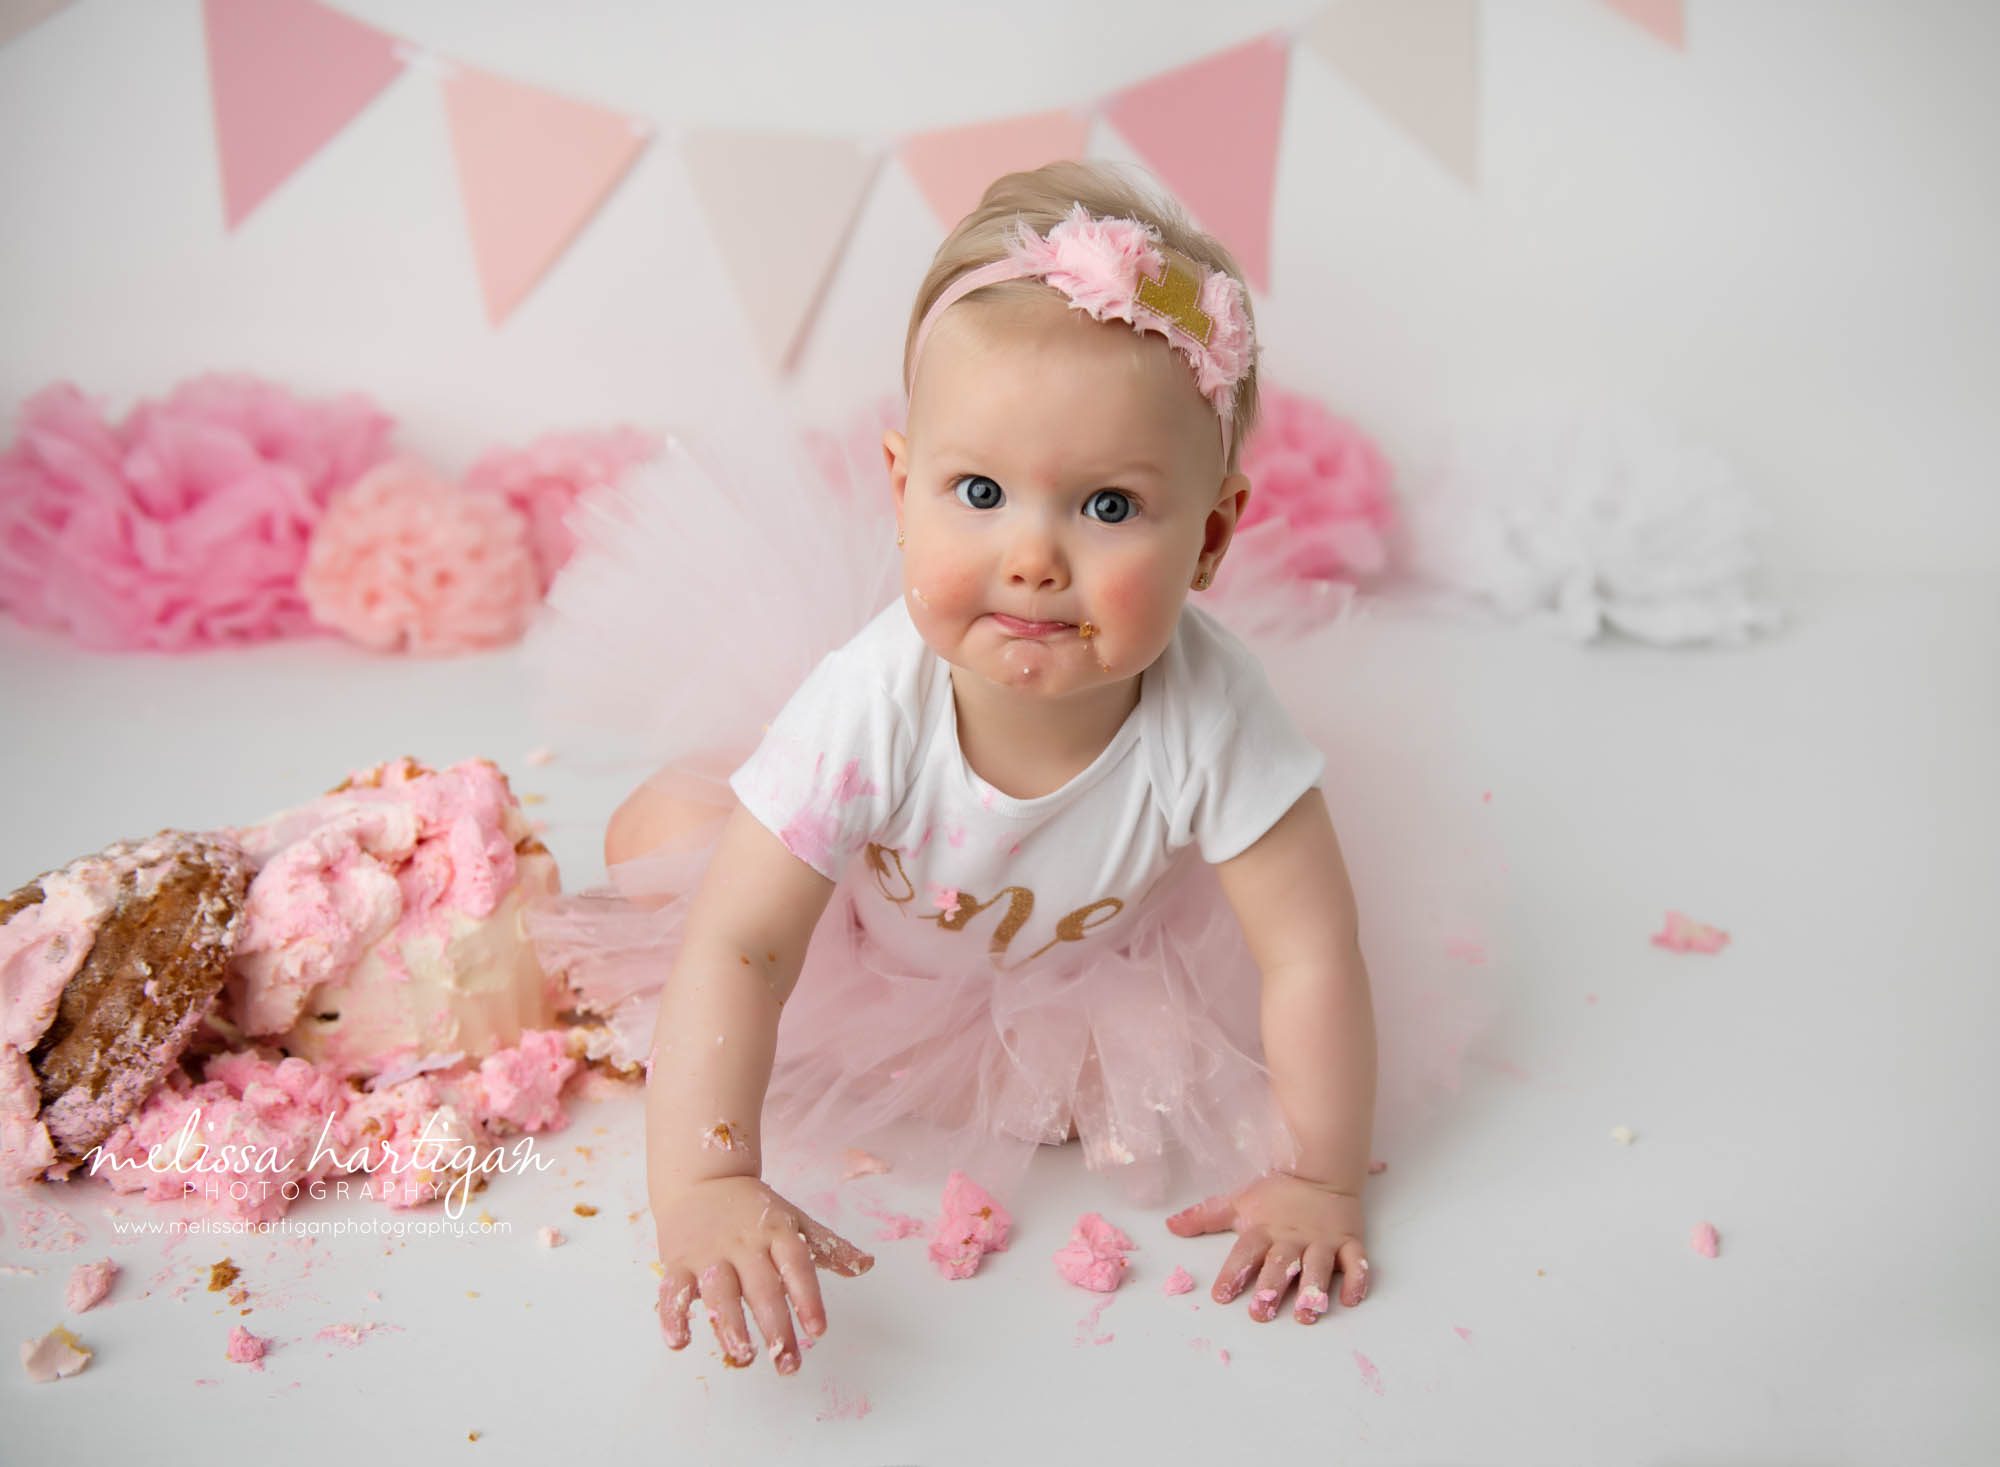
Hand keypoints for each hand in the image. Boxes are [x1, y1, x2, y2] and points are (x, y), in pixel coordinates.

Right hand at [653, 1175, 873, 1372]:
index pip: (796, 1265)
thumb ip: (829, 1248)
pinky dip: (673, 1316)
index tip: (819, 1331)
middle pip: (761, 1286)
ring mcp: (710, 1252)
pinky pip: (673, 1290)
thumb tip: (867, 1265)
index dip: (808, 1297)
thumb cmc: (754, 1208)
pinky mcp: (678, 1260)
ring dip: (729, 1324)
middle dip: (775, 1326)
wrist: (702, 1177)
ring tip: (742, 1355)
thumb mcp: (794, 1220)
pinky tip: (680, 1342)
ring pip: (719, 1290)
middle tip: (788, 1364)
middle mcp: (745, 1243)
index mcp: (777, 1232)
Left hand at [1166, 1171, 1368, 1323]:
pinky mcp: (1349, 1241)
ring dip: (1314, 1289)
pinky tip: (1351, 1299)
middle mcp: (1292, 1238)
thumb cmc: (1277, 1193)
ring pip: (1319, 1266)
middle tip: (1262, 1312)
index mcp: (1263, 1230)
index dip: (1233, 1274)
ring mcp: (1322, 1240)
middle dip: (1271, 1288)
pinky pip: (1356, 1262)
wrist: (1320, 1168)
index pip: (1245, 1254)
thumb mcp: (1238, 1201)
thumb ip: (1205, 1217)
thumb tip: (1170, 1226)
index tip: (1222, 1295)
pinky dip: (1356, 1280)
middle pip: (1281, 1264)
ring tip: (1309, 1312)